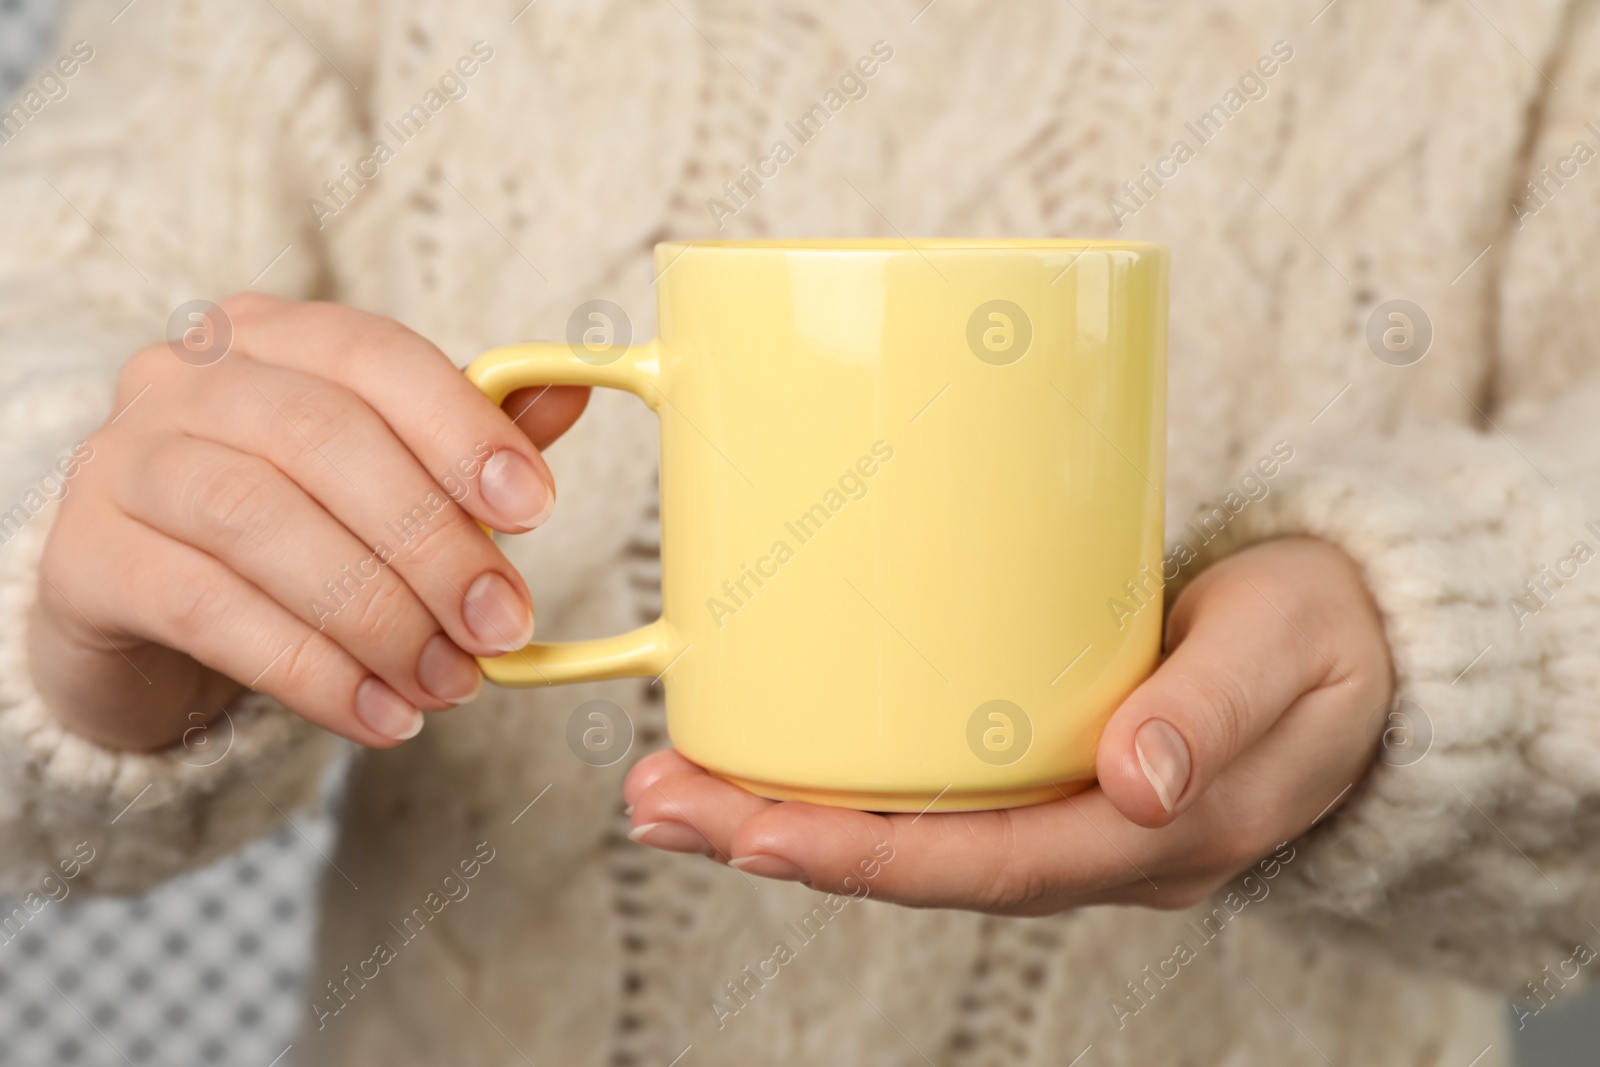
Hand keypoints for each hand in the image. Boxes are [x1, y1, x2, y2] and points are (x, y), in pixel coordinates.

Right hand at [29, 293, 588, 751]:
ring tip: (450, 682)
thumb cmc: (290, 522)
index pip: (374, 354)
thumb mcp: (382, 473)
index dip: (460, 428)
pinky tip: (380, 716)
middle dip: (430, 541)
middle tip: (502, 624)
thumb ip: (466, 439)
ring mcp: (124, 461)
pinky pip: (207, 610)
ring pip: (260, 522)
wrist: (147, 606)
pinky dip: (310, 671)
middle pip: (321, 439)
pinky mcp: (86, 559)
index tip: (534, 509)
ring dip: (376, 614)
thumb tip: (577, 388)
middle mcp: (186, 377)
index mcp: (275, 336)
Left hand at [624, 537, 1392, 911]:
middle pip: (919, 864)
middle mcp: (1091, 842)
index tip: (754, 831)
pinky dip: (844, 781)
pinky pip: (934, 793)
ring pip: (911, 836)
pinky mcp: (1047, 764)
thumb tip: (1139, 783)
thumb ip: (1218, 709)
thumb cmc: (1324, 636)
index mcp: (1155, 837)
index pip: (988, 865)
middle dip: (780, 841)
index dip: (867, 857)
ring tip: (674, 782)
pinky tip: (771, 753)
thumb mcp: (1291, 653)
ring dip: (788, 815)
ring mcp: (1065, 811)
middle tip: (658, 799)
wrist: (1356, 639)